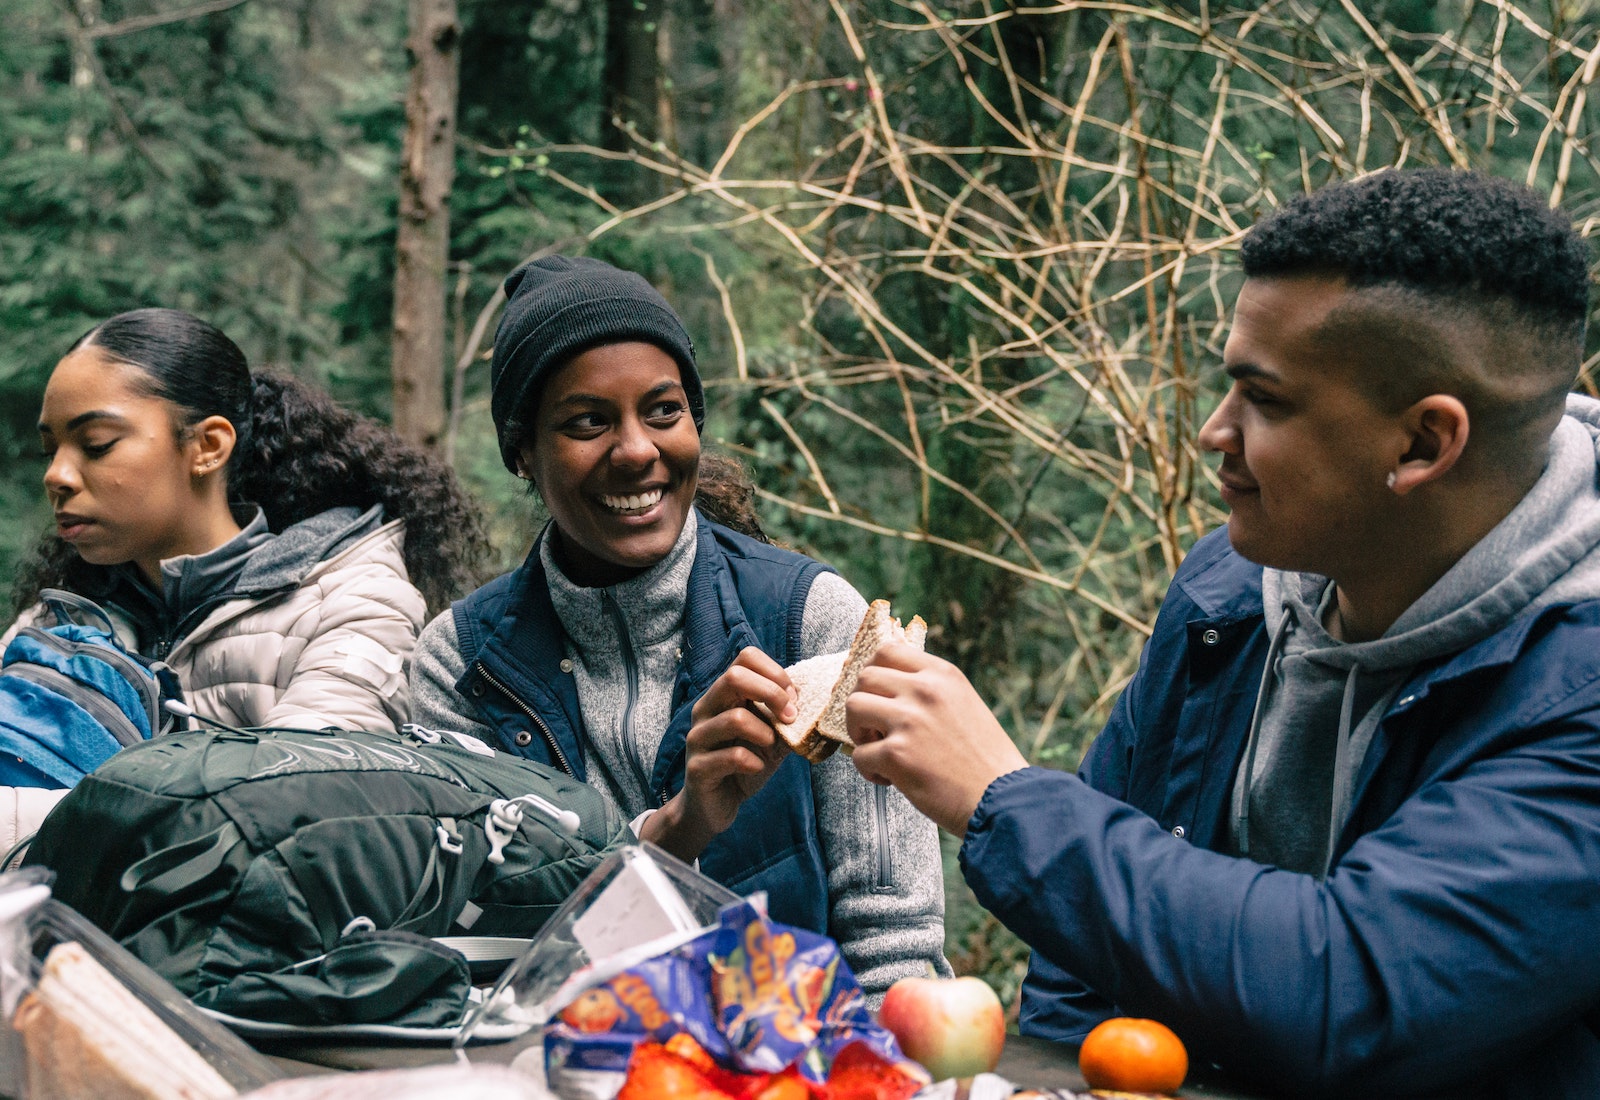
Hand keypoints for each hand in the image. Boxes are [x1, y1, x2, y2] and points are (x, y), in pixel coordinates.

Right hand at [640, 646, 794, 860]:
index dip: (775, 672)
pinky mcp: (698, 767)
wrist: (715, 805)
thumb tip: (814, 701)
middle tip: (790, 717)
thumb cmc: (744, 764)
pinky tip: (757, 767)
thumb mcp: (771, 737)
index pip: (745, 657)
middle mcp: (706, 710)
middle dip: (772, 694)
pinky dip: (754, 762)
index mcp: (723, 695)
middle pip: (734, 677)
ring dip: (766, 732)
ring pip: (735, 717)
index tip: (792, 697)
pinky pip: (732, 756)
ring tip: (771, 745)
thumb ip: (786, 718)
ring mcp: (698, 738)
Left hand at [847, 643, 1027, 836]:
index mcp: (943, 675)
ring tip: (879, 751)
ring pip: (853, 707)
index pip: (887, 651)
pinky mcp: (897, 755)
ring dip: (858, 732)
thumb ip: (932, 692)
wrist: (1002, 799)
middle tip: (876, 729)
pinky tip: (890, 780)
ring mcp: (909, 721)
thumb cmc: (985, 760)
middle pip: (864, 677)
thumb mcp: (964, 704)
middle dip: (863, 704)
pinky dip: (868, 770)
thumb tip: (889, 690)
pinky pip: (858, 755)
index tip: (877, 695)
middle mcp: (925, 690)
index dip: (873, 672)